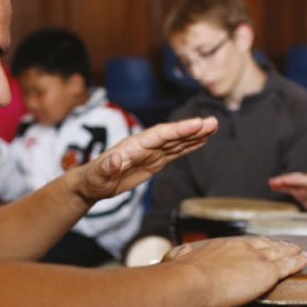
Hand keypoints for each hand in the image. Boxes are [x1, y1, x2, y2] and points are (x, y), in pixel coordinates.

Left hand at [76, 117, 217, 203]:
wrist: (93, 183)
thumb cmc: (93, 179)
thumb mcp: (97, 175)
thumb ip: (106, 167)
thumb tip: (113, 159)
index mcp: (133, 145)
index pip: (159, 134)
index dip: (178, 130)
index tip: (196, 124)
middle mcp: (145, 145)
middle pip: (172, 135)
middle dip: (192, 129)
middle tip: (213, 122)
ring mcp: (151, 152)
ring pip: (177, 141)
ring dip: (195, 135)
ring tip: (214, 127)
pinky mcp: (155, 160)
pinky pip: (175, 151)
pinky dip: (189, 145)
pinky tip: (202, 141)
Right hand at [167, 235, 306, 306]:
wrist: (194, 281)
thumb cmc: (187, 275)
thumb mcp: (185, 259)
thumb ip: (188, 255)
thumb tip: (185, 251)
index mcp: (225, 245)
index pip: (247, 242)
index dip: (258, 243)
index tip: (263, 244)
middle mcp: (243, 247)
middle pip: (266, 244)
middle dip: (278, 245)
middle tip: (288, 245)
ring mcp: (257, 258)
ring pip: (280, 253)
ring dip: (291, 251)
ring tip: (300, 251)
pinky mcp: (267, 272)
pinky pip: (288, 265)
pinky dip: (298, 262)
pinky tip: (306, 259)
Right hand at [268, 172, 306, 210]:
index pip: (306, 181)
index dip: (293, 180)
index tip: (282, 181)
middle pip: (299, 180)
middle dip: (285, 179)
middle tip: (272, 181)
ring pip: (296, 184)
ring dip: (284, 183)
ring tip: (271, 183)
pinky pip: (295, 190)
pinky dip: (286, 188)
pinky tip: (277, 188)